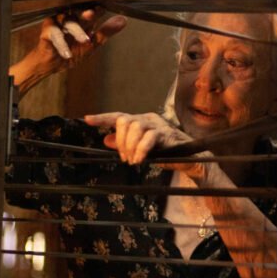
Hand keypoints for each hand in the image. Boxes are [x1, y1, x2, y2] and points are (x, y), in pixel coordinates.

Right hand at [11, 7, 126, 94]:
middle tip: (92, 14)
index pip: (92, 11)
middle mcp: (71, 18)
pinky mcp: (47, 31)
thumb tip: (123, 20)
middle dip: (86, 14)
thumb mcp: (93, 44)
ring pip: (68, 22)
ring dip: (77, 31)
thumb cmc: (72, 52)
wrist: (53, 65)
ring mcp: (58, 23)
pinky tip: (68, 54)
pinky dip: (62, 44)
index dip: (98, 10)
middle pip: (80, 13)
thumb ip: (106, 32)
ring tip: (85, 41)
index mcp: (82, 21)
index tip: (104, 9)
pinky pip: (55, 34)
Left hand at [84, 112, 205, 175]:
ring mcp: (158, 125)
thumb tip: (106, 140)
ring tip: (132, 160)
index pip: (118, 117)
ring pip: (135, 127)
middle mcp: (147, 119)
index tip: (87, 120)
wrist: (189, 158)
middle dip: (121, 141)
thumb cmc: (165, 153)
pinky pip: (149, 138)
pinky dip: (141, 150)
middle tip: (124, 158)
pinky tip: (139, 159)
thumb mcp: (140, 149)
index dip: (102, 118)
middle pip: (125, 121)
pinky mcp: (166, 134)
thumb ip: (124, 144)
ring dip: (130, 146)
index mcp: (140, 121)